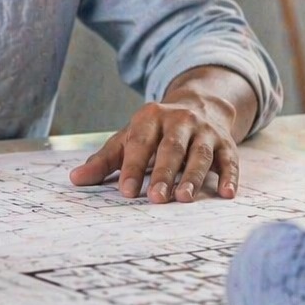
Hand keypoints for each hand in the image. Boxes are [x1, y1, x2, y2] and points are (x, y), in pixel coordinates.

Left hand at [67, 67, 255, 202]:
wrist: (200, 104)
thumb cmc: (155, 131)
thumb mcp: (128, 138)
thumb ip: (104, 160)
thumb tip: (74, 179)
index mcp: (150, 117)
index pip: (140, 143)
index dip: (134, 167)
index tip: (127, 192)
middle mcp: (179, 120)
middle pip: (171, 148)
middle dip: (164, 173)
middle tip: (156, 199)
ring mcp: (205, 131)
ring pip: (200, 154)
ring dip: (193, 177)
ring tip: (184, 199)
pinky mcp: (226, 144)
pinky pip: (229, 160)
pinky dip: (230, 177)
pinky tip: (227, 194)